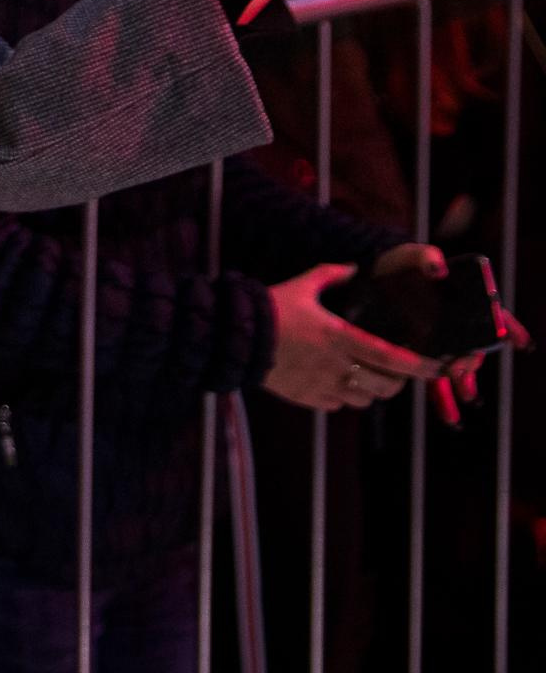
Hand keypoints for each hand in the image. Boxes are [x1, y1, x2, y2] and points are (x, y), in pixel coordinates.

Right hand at [263, 263, 440, 411]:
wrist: (236, 334)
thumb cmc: (272, 308)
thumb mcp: (302, 286)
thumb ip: (330, 274)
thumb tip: (352, 268)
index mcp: (340, 336)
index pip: (389, 357)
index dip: (417, 365)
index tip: (436, 368)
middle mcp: (336, 364)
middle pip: (383, 386)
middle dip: (396, 383)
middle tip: (396, 374)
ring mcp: (322, 384)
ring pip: (363, 400)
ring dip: (369, 391)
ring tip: (365, 379)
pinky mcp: (306, 397)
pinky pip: (336, 405)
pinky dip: (342, 398)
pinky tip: (335, 384)